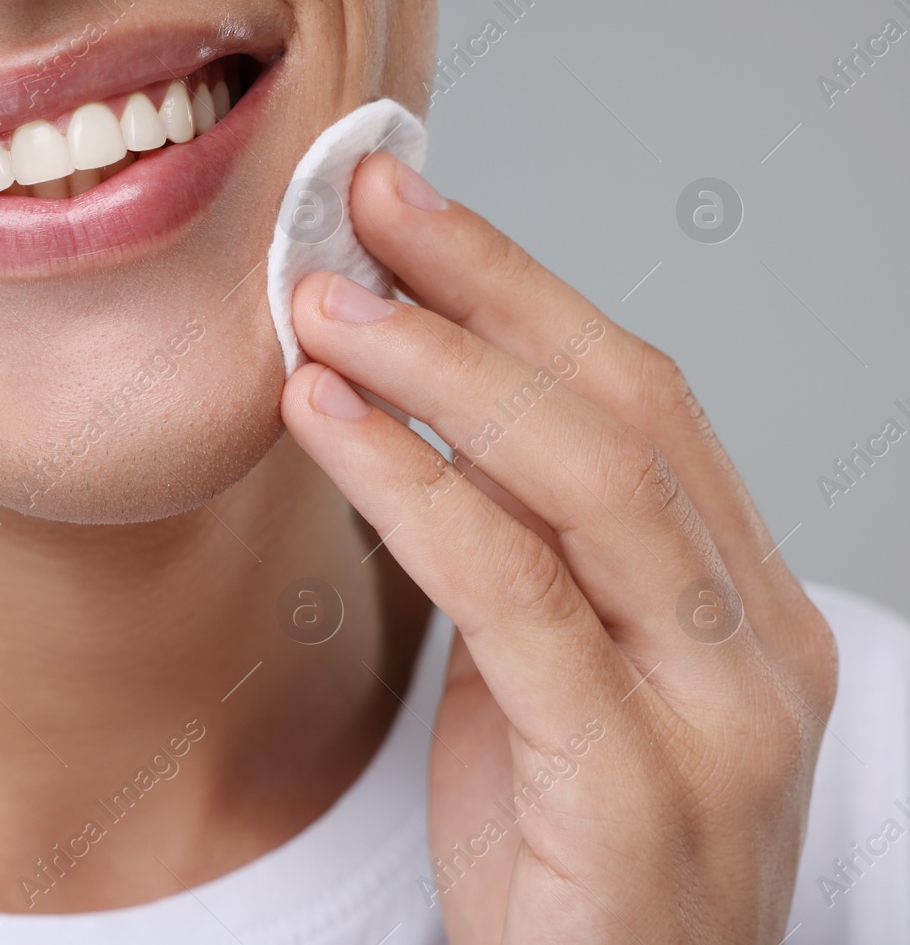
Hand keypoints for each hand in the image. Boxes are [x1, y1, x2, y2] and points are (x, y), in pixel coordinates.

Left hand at [279, 154, 838, 943]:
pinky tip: (332, 420)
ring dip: (440, 368)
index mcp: (740, 607)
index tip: (411, 212)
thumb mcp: (547, 687)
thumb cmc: (566, 867)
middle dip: (485, 289)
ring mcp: (714, 717)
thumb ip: (520, 560)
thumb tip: (420, 419)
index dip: (521, 287)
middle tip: (361, 210)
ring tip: (325, 303)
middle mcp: (754, 646)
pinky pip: (519, 597)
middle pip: (625, 408)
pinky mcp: (637, 785)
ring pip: (587, 480)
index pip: (639, 399)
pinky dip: (415, 487)